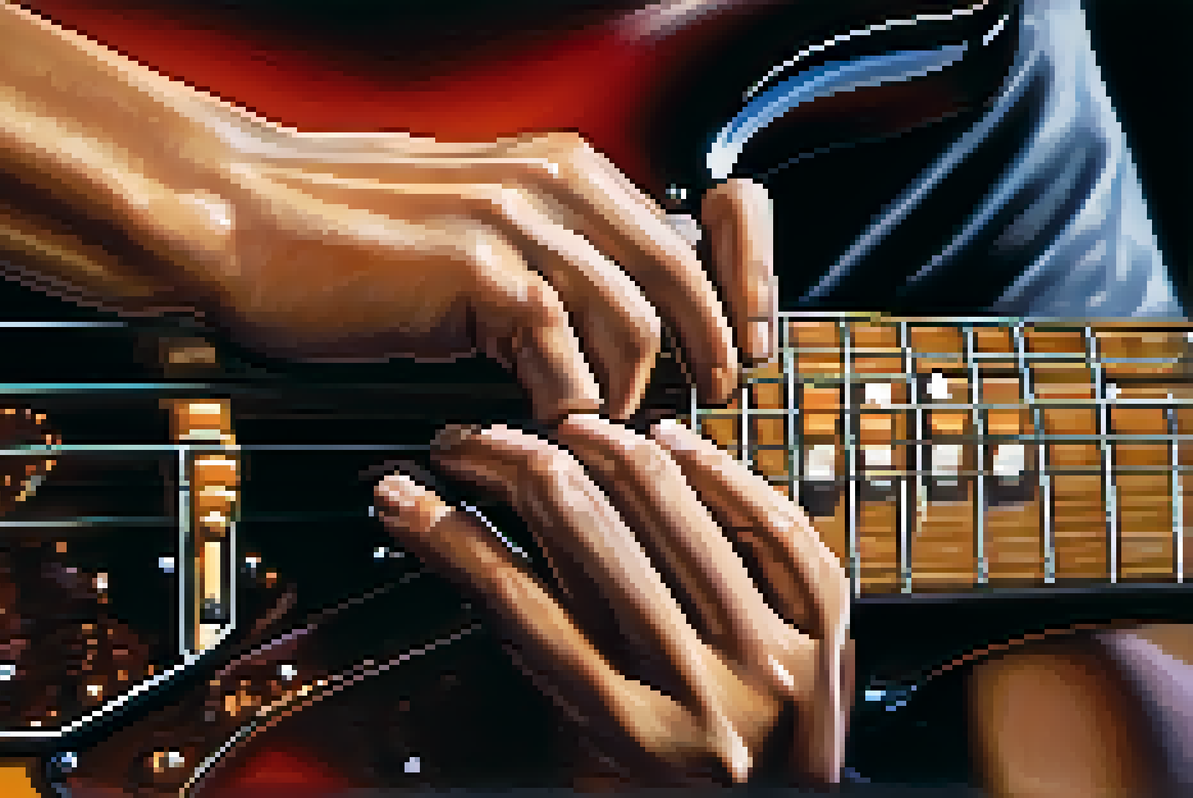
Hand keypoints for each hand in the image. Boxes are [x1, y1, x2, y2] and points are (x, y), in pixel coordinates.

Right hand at [185, 131, 774, 420]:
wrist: (241, 216)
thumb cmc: (336, 229)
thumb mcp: (464, 223)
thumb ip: (537, 253)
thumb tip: (591, 312)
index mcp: (559, 168)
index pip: (683, 233)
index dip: (723, 300)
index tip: (732, 356)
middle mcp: (553, 183)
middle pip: (679, 280)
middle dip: (703, 355)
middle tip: (699, 411)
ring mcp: (519, 223)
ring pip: (631, 326)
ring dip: (622, 397)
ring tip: (593, 436)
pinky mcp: (478, 272)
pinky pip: (561, 359)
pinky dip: (562, 409)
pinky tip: (536, 431)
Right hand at [371, 415, 850, 784]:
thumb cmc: (673, 793)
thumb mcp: (586, 748)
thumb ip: (543, 659)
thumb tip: (471, 548)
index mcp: (629, 731)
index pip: (515, 599)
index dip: (446, 532)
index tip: (406, 494)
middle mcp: (701, 687)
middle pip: (584, 532)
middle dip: (508, 467)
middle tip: (470, 444)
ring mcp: (771, 652)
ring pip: (670, 506)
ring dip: (599, 448)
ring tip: (558, 429)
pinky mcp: (826, 628)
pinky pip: (770, 521)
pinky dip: (715, 470)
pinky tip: (668, 439)